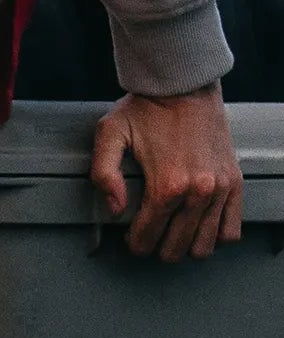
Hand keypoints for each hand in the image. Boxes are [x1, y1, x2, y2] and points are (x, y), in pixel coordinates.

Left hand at [91, 85, 242, 261]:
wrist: (185, 88)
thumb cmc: (146, 109)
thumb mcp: (109, 133)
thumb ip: (103, 173)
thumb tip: (114, 208)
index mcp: (167, 184)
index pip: (148, 235)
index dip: (135, 244)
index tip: (131, 241)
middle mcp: (198, 192)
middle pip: (177, 247)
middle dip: (158, 249)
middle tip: (148, 241)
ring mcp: (221, 190)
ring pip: (206, 245)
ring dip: (186, 248)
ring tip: (172, 238)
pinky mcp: (235, 184)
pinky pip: (232, 230)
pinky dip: (216, 237)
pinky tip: (199, 229)